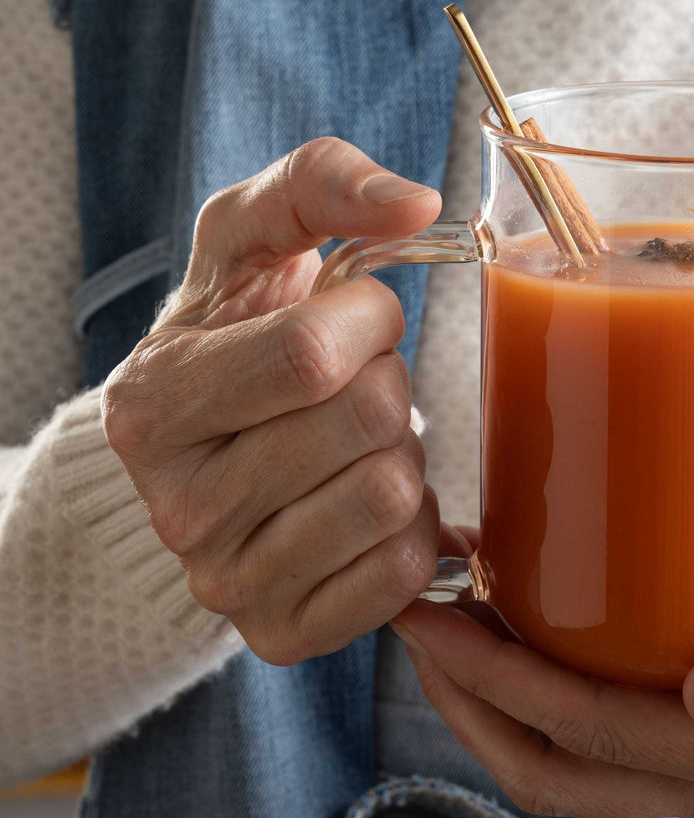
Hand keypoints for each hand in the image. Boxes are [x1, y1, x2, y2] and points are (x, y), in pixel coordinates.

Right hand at [102, 137, 455, 663]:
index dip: (369, 319)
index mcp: (152, 403)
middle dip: (391, 381)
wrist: (210, 448)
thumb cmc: (240, 327)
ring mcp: (226, 582)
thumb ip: (321, 182)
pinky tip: (367, 501)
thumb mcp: (253, 235)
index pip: (312, 353)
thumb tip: (416, 205)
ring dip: (405, 454)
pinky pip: (403, 574)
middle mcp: (176, 506)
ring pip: (393, 497)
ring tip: (358, 443)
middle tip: (356, 384)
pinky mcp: (281, 635)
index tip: (356, 316)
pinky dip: (413, 528)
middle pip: (367, 423)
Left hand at [392, 503, 693, 817]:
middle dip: (465, 690)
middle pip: (553, 760)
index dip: (495, 683)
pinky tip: (514, 592)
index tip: (433, 607)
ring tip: (442, 601)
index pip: (588, 739)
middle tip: (413, 599)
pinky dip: (536, 672)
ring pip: (563, 751)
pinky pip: (597, 716)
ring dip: (487, 691)